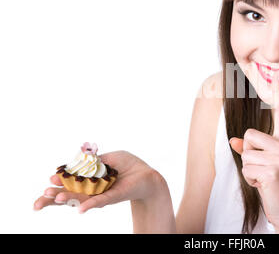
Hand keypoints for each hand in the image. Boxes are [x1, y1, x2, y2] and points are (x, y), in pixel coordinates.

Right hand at [33, 150, 163, 213]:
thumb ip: (93, 161)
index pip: (68, 182)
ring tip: (55, 199)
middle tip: (43, 196)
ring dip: (67, 199)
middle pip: (68, 194)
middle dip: (54, 196)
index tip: (49, 180)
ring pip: (80, 198)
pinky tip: (79, 209)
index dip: (58, 182)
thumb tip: (78, 163)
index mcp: (88, 179)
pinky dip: (89, 205)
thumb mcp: (108, 158)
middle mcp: (91, 189)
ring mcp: (100, 195)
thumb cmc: (127, 165)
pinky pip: (99, 201)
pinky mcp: (111, 197)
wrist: (146, 175)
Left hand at [230, 70, 278, 232]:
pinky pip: (246, 168)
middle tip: (263, 171)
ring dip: (249, 170)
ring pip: (245, 153)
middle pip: (249, 135)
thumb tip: (233, 140)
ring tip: (264, 180)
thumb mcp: (265, 165)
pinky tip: (263, 187)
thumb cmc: (276, 187)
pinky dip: (250, 180)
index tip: (278, 75)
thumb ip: (251, 150)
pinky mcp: (273, 171)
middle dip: (248, 154)